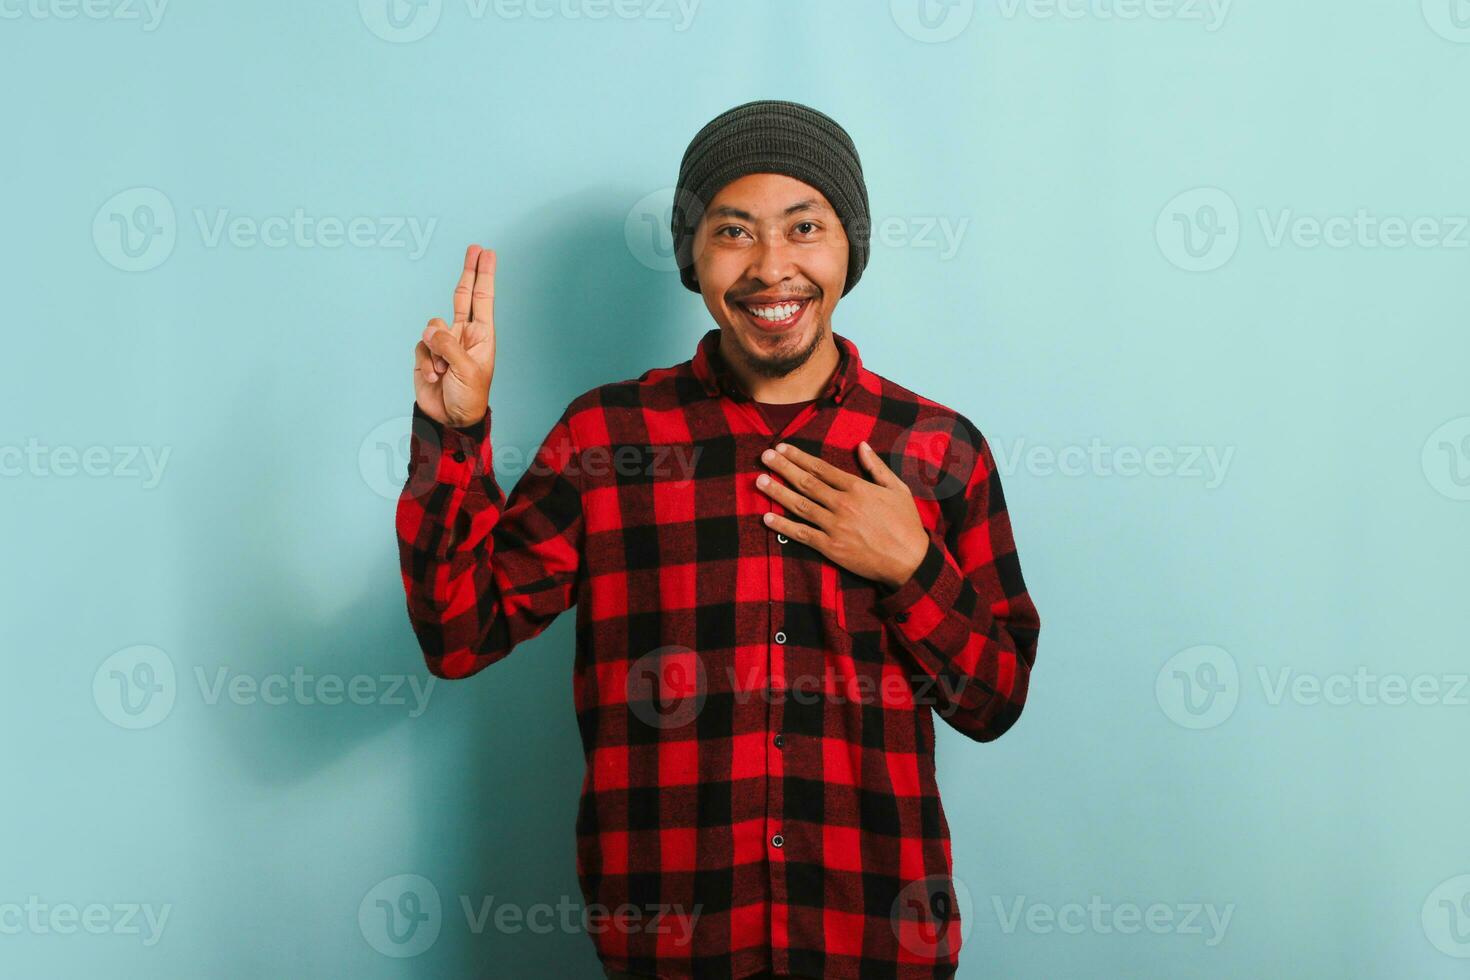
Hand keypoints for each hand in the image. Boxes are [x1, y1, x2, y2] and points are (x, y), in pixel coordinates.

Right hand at [414, 244, 496, 426]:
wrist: (450, 419)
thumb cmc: (469, 397)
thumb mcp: (467, 370)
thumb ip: (448, 346)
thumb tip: (430, 329)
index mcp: (481, 335)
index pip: (482, 298)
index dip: (484, 275)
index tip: (487, 253)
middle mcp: (463, 334)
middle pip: (462, 295)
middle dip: (468, 272)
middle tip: (474, 248)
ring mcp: (443, 342)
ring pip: (433, 326)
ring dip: (436, 349)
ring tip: (445, 370)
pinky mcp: (425, 353)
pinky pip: (420, 345)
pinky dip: (426, 360)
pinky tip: (436, 376)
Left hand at [756, 441, 929, 589]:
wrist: (910, 560)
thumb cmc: (906, 524)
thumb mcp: (898, 489)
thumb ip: (877, 467)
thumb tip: (862, 446)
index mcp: (858, 488)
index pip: (821, 468)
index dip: (799, 457)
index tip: (782, 448)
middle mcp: (843, 504)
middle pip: (806, 482)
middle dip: (783, 468)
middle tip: (765, 456)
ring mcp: (835, 526)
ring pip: (800, 505)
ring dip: (777, 492)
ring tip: (759, 480)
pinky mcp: (832, 548)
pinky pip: (802, 534)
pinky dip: (783, 527)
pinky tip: (767, 518)